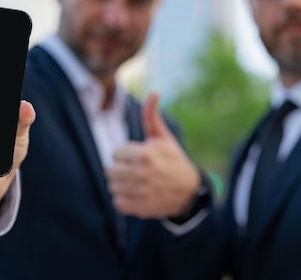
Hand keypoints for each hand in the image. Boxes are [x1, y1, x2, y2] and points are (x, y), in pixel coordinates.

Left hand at [106, 92, 200, 217]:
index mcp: (146, 153)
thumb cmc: (173, 160)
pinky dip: (125, 200)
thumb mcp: (163, 138)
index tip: (139, 157)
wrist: (189, 191)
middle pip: (110, 171)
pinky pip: (118, 202)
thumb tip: (154, 92)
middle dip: (121, 169)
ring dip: (122, 184)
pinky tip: (138, 194)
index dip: (126, 154)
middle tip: (136, 170)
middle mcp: (142, 173)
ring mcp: (141, 192)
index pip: (116, 153)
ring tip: (137, 182)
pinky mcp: (141, 208)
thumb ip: (151, 116)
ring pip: (113, 186)